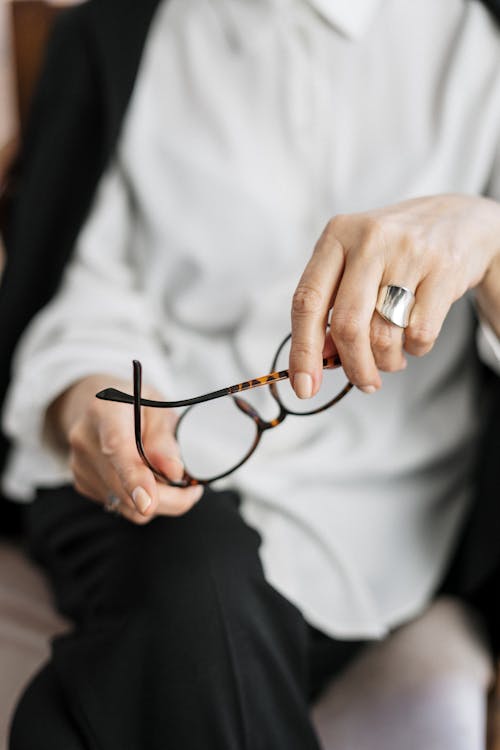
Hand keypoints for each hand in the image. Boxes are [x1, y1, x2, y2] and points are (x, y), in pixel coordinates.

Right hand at [47, 375, 202, 522]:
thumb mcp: (159, 409)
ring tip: (169, 478)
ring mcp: (80, 465)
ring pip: (126, 505)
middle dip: (167, 497)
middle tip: (192, 489)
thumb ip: (165, 440)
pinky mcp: (82, 484)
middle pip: (125, 487)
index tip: (148, 503)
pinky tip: (145, 479)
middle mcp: (86, 440)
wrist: (99, 409)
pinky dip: (140, 501)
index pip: (117, 448)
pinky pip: (120, 506)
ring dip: (156, 501)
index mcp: (106, 412)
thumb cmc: (135, 406)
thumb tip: (174, 473)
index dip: (134, 477)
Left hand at [290, 194, 499, 395]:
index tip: (304, 387)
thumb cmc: (392, 253)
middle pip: (347, 325)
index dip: (302, 351)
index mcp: (336, 236)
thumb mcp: (354, 266)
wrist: (456, 220)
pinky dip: (414, 350)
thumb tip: (320, 361)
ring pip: (383, 335)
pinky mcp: (443, 269)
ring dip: (385, 362)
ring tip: (391, 358)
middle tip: (363, 383)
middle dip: (353, 367)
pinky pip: (419, 334)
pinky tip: (413, 339)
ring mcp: (408, 252)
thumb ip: (331, 307)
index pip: (307, 301)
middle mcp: (369, 240)